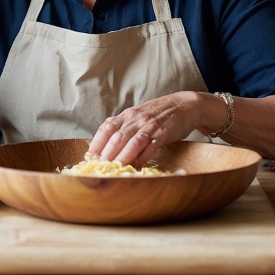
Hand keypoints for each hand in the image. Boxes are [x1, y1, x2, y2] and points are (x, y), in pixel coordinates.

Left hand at [87, 91, 202, 165]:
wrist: (184, 105)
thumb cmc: (158, 113)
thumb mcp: (138, 115)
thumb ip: (123, 127)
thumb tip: (106, 145)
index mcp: (127, 115)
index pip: (106, 128)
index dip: (97, 143)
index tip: (89, 157)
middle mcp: (136, 119)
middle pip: (117, 137)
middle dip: (106, 154)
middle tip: (99, 168)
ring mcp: (150, 126)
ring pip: (132, 143)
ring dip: (121, 158)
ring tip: (113, 169)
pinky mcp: (163, 133)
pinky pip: (150, 146)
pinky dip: (142, 157)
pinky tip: (136, 165)